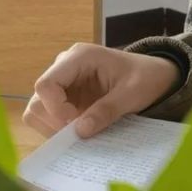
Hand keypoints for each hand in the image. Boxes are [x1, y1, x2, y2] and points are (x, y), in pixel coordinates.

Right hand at [23, 43, 180, 138]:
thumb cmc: (145, 77)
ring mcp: (63, 83)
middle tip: (77, 134)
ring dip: (53, 127)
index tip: (74, 124)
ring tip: (79, 133)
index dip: (54, 108)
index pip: (46, 84)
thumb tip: (80, 131)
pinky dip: (57, 129)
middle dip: (53, 121)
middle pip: (38, 99)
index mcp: (80, 57)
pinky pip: (48, 118)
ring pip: (38, 110)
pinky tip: (79, 131)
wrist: (153, 76)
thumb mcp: (132, 93)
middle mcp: (65, 67)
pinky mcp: (65, 98)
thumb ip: (108, 109)